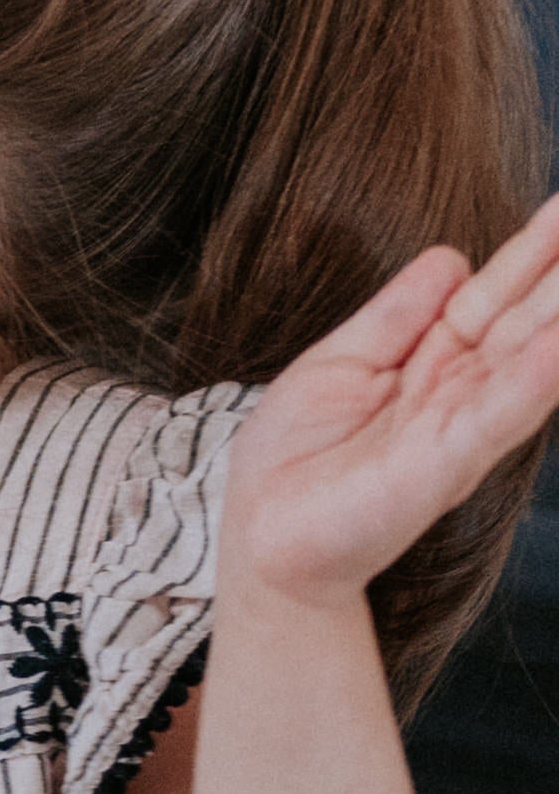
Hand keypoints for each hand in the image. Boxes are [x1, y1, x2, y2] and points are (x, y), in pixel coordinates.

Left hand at [223, 196, 558, 613]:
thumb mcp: (339, 366)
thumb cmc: (295, 461)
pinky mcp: (440, 465)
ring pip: (527, 359)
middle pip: (525, 317)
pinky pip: (493, 416)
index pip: (494, 296)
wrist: (263, 541)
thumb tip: (451, 257)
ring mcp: (457, 428)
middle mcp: (459, 393)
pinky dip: (529, 381)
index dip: (531, 252)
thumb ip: (397, 316)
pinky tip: (556, 346)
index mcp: (433, 365)